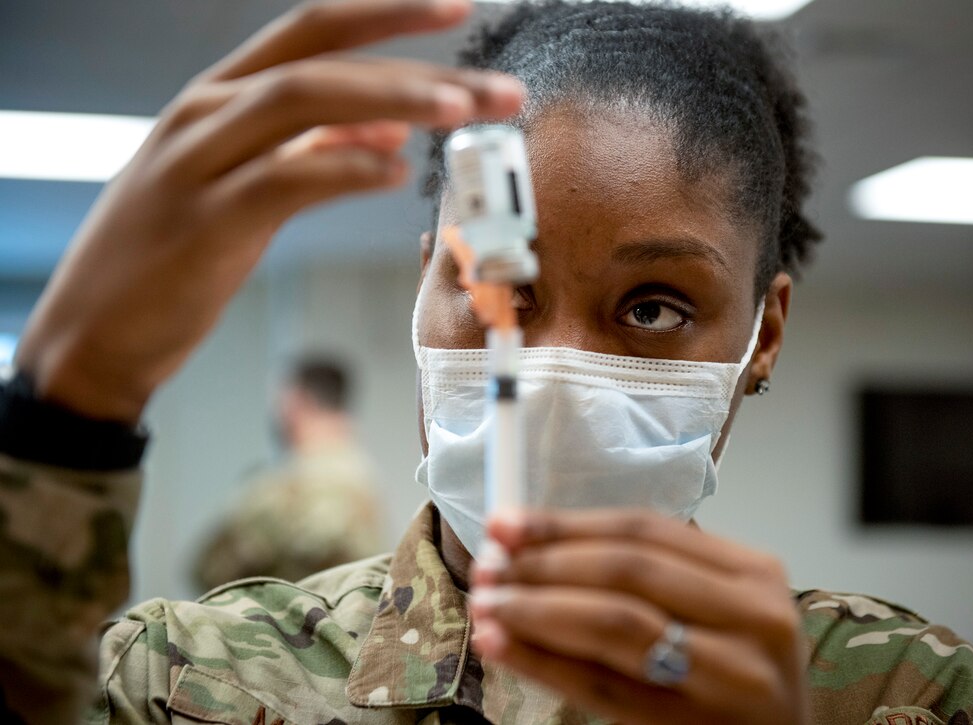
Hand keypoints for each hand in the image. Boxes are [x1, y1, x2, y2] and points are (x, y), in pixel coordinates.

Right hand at [15, 0, 523, 423]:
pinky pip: (283, 179)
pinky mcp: (203, 223)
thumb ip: (310, 150)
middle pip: (321, 58)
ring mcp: (198, 164)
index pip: (312, 30)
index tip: (459, 9)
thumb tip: (388, 133)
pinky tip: (394, 174)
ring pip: (302, 101)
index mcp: (219, 98)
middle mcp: (206, 114)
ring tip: (462, 111)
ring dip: (392, 101)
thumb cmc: (171, 257)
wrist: (91, 333)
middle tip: (495, 88)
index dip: (388, 14)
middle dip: (417, 65)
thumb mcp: (240, 185)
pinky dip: (344, 169)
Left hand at [470, 509, 810, 723]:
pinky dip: (544, 662)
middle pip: (628, 571)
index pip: (645, 531)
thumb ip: (654, 577)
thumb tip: (538, 543)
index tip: (507, 523)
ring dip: (537, 608)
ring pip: (615, 624)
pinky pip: (604, 687)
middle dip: (546, 563)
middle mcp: (755, 617)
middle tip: (489, 564)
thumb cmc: (739, 676)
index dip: (568, 523)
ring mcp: (733, 676)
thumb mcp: (720, 611)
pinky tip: (502, 645)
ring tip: (488, 603)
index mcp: (754, 573)